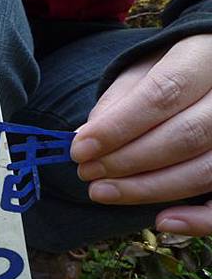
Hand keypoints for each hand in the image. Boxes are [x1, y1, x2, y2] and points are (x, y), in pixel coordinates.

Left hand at [71, 34, 211, 235]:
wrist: (207, 74)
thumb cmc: (168, 72)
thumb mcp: (140, 72)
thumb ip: (116, 103)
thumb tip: (82, 139)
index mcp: (205, 56)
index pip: (164, 92)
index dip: (118, 126)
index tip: (80, 149)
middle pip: (185, 135)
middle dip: (127, 161)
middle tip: (87, 172)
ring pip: (204, 170)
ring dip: (147, 189)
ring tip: (101, 191)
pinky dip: (198, 220)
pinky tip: (160, 221)